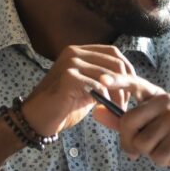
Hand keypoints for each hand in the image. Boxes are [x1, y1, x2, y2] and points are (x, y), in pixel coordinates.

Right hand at [20, 45, 135, 135]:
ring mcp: (70, 63)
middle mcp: (74, 52)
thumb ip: (103, 79)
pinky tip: (104, 109)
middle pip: (114, 62)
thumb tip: (127, 80)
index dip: (127, 70)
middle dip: (125, 84)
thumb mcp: (88, 88)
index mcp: (79, 51)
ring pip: (108, 75)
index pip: (113, 53)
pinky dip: (105, 99)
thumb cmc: (63, 106)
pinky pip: (97, 86)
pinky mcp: (68, 77)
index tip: (132, 89)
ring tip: (116, 110)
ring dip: (117, 95)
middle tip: (124, 104)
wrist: (37, 119)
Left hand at [94, 74, 169, 170]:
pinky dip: (160, 161)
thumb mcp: (146, 127)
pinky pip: (156, 155)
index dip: (118, 81)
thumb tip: (96, 112)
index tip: (101, 80)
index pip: (135, 84)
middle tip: (137, 150)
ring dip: (148, 154)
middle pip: (128, 122)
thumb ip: (121, 121)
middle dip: (128, 142)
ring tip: (162, 149)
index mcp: (156, 96)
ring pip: (141, 142)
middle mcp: (166, 101)